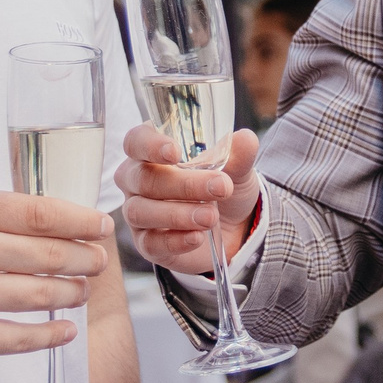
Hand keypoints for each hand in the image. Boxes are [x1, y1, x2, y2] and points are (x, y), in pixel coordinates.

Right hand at [0, 189, 109, 368]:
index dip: (80, 220)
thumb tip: (61, 223)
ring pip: (41, 295)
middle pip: (49, 254)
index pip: (40, 211)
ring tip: (81, 292)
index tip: (102, 226)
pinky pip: (20, 337)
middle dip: (85, 259)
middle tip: (99, 263)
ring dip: (72, 295)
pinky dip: (51, 334)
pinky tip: (65, 329)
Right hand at [116, 124, 260, 274]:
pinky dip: (174, 240)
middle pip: (143, 178)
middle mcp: (136, 180)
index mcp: (152, 152)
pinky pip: (150, 243)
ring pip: (140, 211)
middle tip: (219, 188)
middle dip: (183, 184)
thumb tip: (246, 139)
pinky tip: (197, 237)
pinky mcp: (146, 243)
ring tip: (211, 217)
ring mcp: (137, 212)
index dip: (150, 145)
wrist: (233, 227)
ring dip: (177, 214)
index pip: (136, 141)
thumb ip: (238, 154)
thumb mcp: (237, 169)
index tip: (175, 152)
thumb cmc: (221, 186)